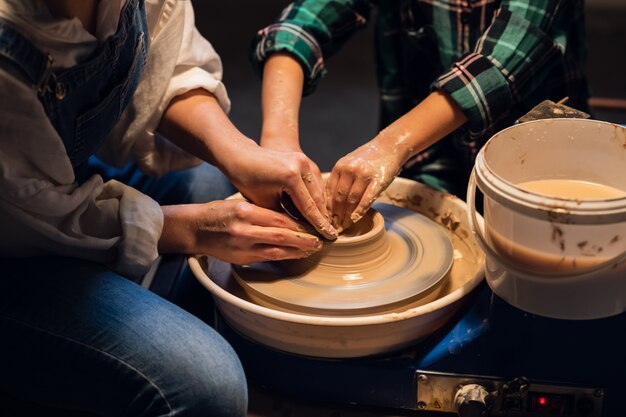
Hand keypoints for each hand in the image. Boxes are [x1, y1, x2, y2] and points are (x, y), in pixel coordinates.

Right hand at [159, 200, 321, 264]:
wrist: (195, 228)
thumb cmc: (220, 213)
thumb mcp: (240, 204)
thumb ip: (262, 212)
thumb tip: (290, 219)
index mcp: (245, 210)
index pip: (279, 218)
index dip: (298, 223)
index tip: (313, 224)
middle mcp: (244, 229)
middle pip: (281, 235)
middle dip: (303, 239)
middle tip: (318, 240)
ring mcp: (242, 245)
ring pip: (276, 250)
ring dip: (296, 251)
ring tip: (311, 250)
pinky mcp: (241, 257)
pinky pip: (267, 257)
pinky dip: (283, 256)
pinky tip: (294, 255)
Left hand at [227, 141, 336, 239]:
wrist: (241, 155)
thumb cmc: (247, 180)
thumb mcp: (265, 203)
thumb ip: (285, 217)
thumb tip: (302, 232)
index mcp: (291, 177)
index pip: (309, 207)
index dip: (319, 225)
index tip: (329, 238)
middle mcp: (301, 165)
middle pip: (317, 198)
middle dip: (323, 217)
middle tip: (330, 234)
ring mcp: (303, 160)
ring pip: (318, 190)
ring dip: (320, 207)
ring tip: (324, 224)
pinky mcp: (303, 158)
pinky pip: (313, 182)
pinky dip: (315, 196)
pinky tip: (317, 209)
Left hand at [326, 138, 404, 232]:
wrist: (390, 145)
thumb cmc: (368, 157)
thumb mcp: (349, 163)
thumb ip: (340, 178)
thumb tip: (330, 201)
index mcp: (340, 166)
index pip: (328, 191)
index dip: (326, 207)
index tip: (324, 219)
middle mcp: (350, 170)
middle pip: (339, 197)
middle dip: (335, 215)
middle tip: (334, 227)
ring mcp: (364, 175)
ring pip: (351, 200)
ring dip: (346, 216)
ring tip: (344, 226)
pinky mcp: (378, 180)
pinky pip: (366, 199)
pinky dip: (360, 211)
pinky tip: (355, 219)